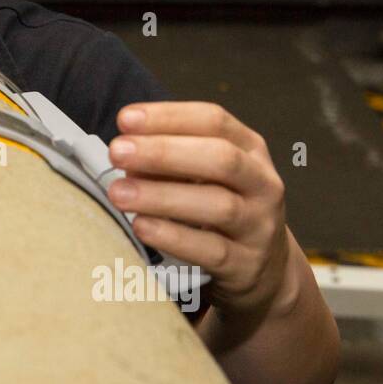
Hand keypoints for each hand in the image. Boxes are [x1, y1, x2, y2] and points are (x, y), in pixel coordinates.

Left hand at [105, 101, 291, 319]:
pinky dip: (173, 237)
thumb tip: (126, 154)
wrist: (264, 266)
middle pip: (220, 159)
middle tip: (118, 152)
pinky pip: (211, 250)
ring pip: (218, 206)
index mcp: (250, 148)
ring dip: (162, 196)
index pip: (213, 121)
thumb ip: (170, 159)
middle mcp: (262, 183)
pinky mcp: (247, 264)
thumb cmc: (223, 205)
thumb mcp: (206, 173)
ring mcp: (259, 225)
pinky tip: (141, 226)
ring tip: (119, 192)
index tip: (125, 120)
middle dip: (163, 152)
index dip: (168, 117)